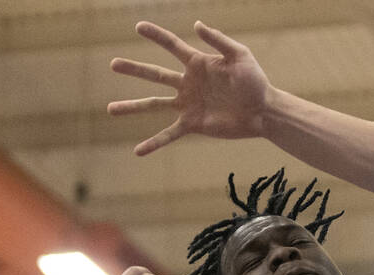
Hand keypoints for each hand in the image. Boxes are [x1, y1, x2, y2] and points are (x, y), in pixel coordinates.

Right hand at [108, 20, 272, 155]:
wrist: (264, 112)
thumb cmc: (255, 81)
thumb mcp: (240, 55)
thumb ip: (218, 40)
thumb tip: (196, 24)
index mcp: (198, 64)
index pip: (172, 46)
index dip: (156, 35)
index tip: (139, 26)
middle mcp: (188, 83)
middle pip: (155, 74)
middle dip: (134, 69)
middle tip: (112, 64)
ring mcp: (188, 105)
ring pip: (154, 104)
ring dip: (133, 107)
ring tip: (110, 110)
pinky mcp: (193, 124)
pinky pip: (169, 134)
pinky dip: (154, 143)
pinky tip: (138, 150)